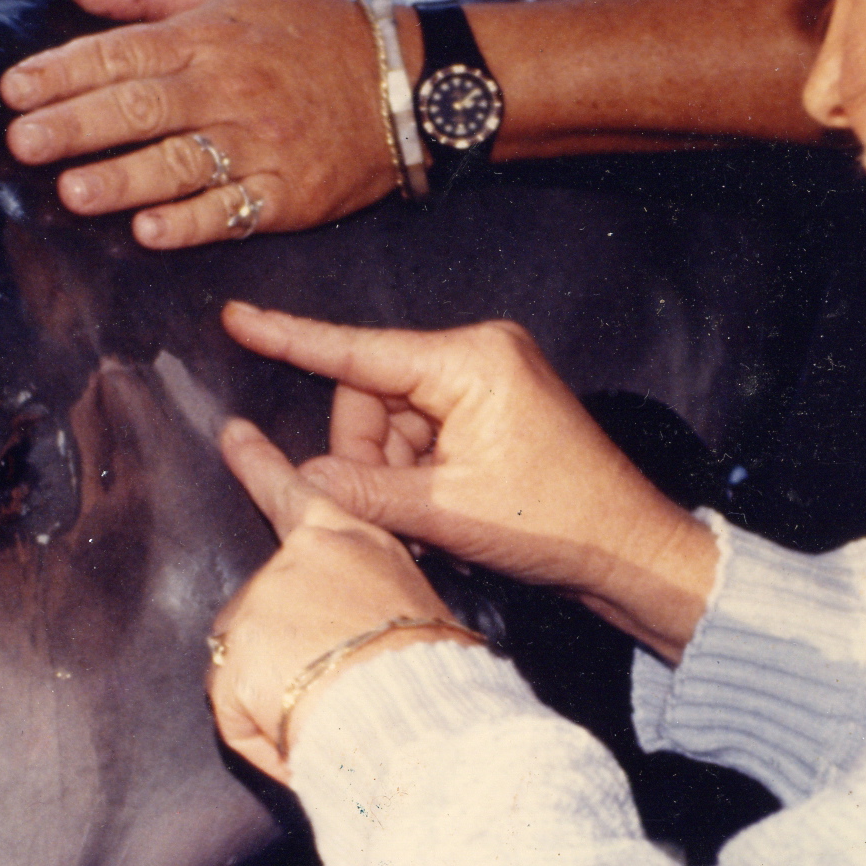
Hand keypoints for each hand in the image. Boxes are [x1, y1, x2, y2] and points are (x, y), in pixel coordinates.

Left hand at [2, 0, 398, 247]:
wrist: (404, 81)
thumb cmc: (305, 33)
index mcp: (208, 36)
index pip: (125, 52)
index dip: (66, 70)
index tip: (15, 90)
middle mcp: (229, 87)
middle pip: (144, 106)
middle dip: (79, 126)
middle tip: (24, 143)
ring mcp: (261, 142)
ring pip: (183, 162)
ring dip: (125, 180)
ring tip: (73, 194)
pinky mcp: (289, 192)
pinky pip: (234, 210)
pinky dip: (193, 222)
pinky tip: (150, 233)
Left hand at [206, 418, 469, 786]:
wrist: (411, 713)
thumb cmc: (431, 671)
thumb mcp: (413, 608)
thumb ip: (362, 596)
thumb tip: (337, 625)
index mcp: (348, 540)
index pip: (295, 493)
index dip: (258, 463)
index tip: (231, 432)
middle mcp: (293, 561)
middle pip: (268, 603)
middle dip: (285, 645)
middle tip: (331, 682)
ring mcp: (257, 606)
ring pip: (248, 657)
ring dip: (275, 688)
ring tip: (326, 714)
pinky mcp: (233, 657)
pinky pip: (235, 710)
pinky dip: (261, 731)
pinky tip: (299, 738)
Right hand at [221, 301, 722, 659]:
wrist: (629, 548)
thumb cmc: (556, 524)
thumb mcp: (444, 512)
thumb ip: (361, 490)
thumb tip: (296, 475)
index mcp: (470, 360)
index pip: (357, 351)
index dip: (289, 339)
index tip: (236, 317)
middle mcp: (478, 352)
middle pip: (370, 396)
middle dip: (366, 456)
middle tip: (393, 513)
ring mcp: (486, 377)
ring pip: (391, 421)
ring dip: (391, 473)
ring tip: (430, 521)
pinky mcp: (490, 405)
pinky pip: (421, 431)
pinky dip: (414, 474)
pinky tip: (439, 512)